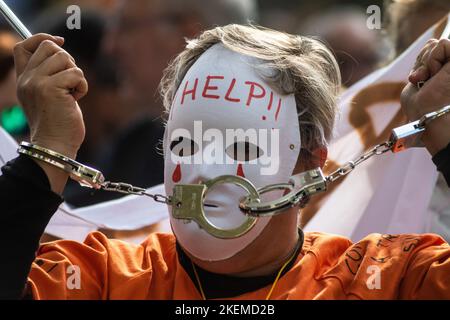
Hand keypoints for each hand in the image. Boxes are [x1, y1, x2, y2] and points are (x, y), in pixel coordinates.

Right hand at [14, 34, 87, 192]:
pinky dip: (82, 86)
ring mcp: (38, 83)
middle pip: (49, 47)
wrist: (55, 146)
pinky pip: (76, 73)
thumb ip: (49, 74)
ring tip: (72, 93)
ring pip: (65, 58)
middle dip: (67, 60)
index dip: (42, 38)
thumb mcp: (48, 95)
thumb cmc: (57, 124)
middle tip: (70, 82)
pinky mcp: (52, 89)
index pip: (23, 46)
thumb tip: (60, 46)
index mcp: (23, 80)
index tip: (60, 40)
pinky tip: (76, 100)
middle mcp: (27, 79)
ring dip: (76, 75)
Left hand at [401, 39, 449, 155]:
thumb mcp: (416, 85)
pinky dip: (432, 58)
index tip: (417, 80)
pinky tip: (433, 75)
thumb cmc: (422, 110)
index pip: (431, 50)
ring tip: (429, 79)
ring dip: (426, 62)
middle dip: (422, 61)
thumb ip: (423, 65)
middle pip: (433, 45)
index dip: (421, 62)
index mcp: (443, 73)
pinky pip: (443, 44)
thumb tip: (432, 44)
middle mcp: (448, 69)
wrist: (431, 120)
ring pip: (439, 44)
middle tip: (422, 80)